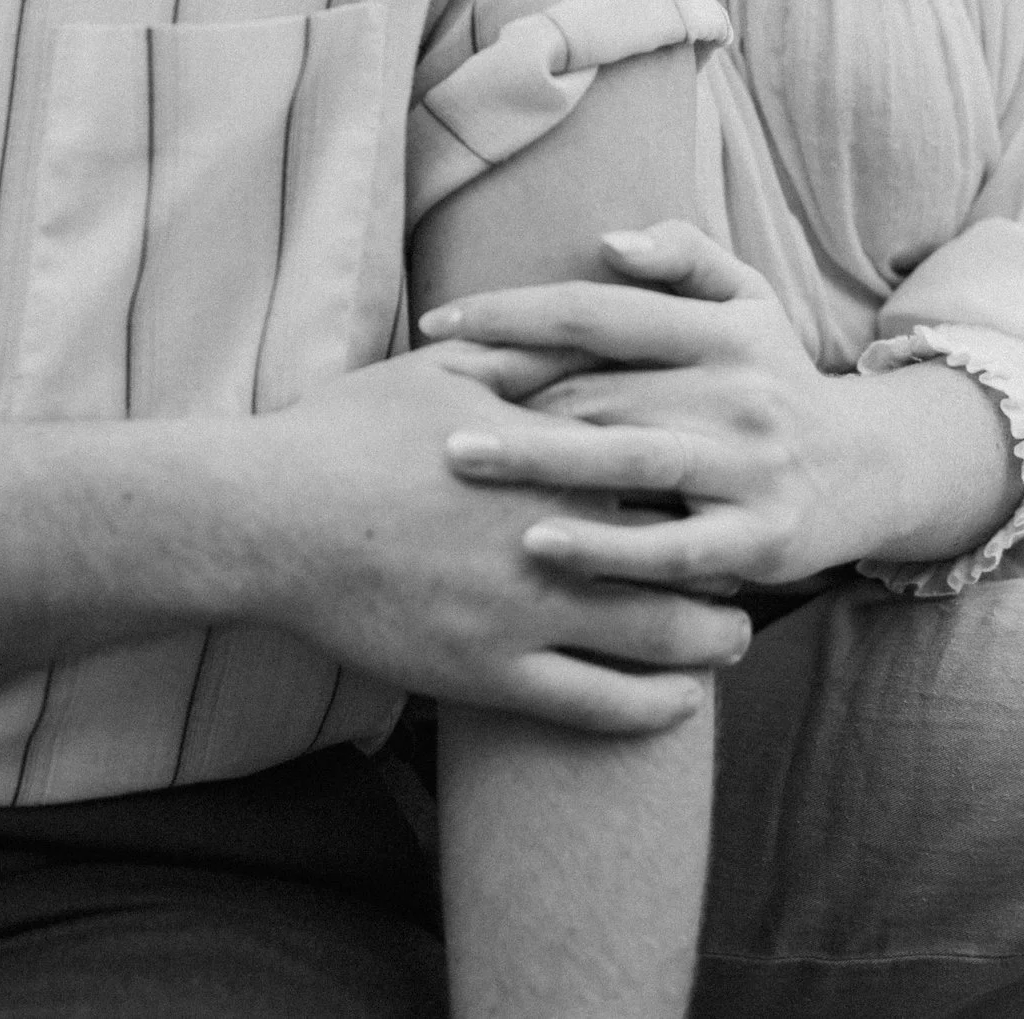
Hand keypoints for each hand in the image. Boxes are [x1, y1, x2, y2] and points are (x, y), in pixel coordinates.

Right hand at [245, 339, 752, 735]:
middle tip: (757, 568)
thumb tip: (600, 315)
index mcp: (550, 457)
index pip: (665, 466)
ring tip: (732, 639)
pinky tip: (679, 701)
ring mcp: (523, 614)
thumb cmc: (350, 431)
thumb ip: (534, 345)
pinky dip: (653, 708)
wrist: (266, 517)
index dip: (712, 476)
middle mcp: (551, 538)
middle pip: (684, 557)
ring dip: (711, 642)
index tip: (737, 479)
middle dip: (732, 567)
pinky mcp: (489, 675)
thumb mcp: (447, 365)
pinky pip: (597, 707)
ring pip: (656, 642)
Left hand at [418, 220, 904, 588]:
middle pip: (604, 388)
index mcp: (722, 330)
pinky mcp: (761, 538)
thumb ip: (684, 256)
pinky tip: (540, 545)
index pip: (601, 311)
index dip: (515, 314)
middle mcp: (737, 392)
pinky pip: (674, 547)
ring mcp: (750, 467)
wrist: (873, 467)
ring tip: (461, 460)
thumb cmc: (773, 379)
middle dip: (510, 399)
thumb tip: (606, 242)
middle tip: (426, 412)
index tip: (439, 325)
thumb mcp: (749, 301)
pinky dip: (607, 548)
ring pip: (633, 459)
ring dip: (541, 461)